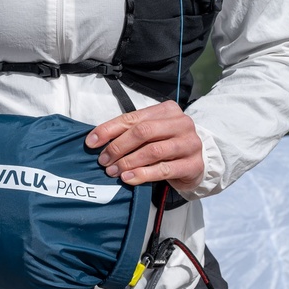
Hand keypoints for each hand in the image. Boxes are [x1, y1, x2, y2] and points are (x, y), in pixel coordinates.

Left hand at [87, 100, 203, 190]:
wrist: (197, 162)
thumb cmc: (167, 144)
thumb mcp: (150, 133)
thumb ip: (129, 131)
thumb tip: (96, 140)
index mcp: (166, 110)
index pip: (132, 118)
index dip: (108, 130)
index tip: (91, 142)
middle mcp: (181, 123)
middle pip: (142, 132)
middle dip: (118, 147)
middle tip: (103, 160)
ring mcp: (190, 143)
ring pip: (153, 151)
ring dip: (128, 162)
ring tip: (113, 171)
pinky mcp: (193, 164)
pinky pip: (164, 170)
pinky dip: (143, 174)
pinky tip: (129, 178)